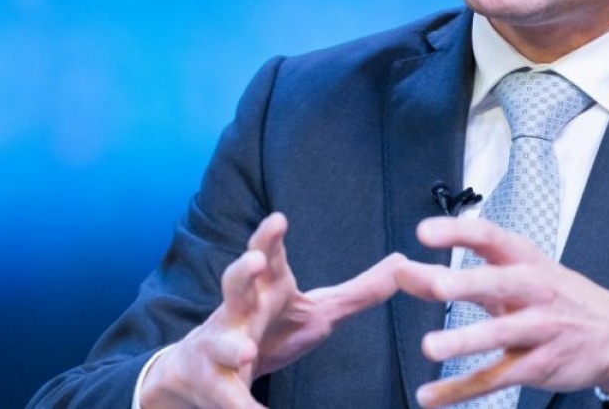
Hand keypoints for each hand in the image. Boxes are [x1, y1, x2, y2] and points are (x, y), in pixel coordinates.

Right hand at [140, 212, 403, 408]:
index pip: (266, 256)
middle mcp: (239, 311)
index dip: (269, 238)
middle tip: (256, 262)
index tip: (278, 220)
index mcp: (267, 289)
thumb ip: (360, 292)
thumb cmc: (269, 330)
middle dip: (242, 271)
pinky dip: (241, 406)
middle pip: (234, 284)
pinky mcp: (217, 385)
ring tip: (248, 350)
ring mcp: (222, 347)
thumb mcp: (317, 310)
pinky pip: (229, 396)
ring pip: (222, 341)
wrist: (204, 370)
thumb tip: (404, 263)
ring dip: (233, 345)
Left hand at [395, 216, 608, 407]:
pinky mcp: (537, 366)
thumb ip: (460, 276)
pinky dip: (460, 390)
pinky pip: (495, 378)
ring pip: (498, 335)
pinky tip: (431, 396)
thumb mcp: (518, 277)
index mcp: (524, 260)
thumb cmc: (558, 298)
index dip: (457, 233)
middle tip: (436, 284)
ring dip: (463, 341)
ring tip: (430, 347)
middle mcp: (533, 290)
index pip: (489, 237)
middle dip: (467, 283)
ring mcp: (538, 330)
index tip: (425, 232)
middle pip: (497, 284)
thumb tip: (406, 272)